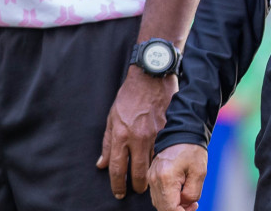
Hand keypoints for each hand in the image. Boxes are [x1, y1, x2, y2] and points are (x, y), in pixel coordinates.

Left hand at [98, 68, 176, 198]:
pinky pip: (163, 151)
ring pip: (153, 164)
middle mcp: (138, 138)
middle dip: (137, 186)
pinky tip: (159, 164)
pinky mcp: (167, 130)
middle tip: (135, 190)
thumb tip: (102, 164)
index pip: (118, 168)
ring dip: (150, 175)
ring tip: (147, 181)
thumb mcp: (112, 118)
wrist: (151, 78)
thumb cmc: (129, 96)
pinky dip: (160, 160)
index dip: (117, 185)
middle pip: (138, 172)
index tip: (118, 192)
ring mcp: (155, 135)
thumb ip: (108, 143)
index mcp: (121, 135)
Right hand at [147, 143, 208, 210]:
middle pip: (162, 207)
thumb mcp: (199, 172)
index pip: (170, 208)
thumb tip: (185, 206)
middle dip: (178, 210)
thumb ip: (192, 193)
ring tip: (188, 198)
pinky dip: (168, 198)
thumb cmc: (192, 150)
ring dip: (173, 205)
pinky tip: (180, 193)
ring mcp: (151, 177)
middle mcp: (154, 179)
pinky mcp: (151, 175)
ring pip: (159, 202)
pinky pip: (158, 194)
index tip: (193, 208)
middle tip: (193, 204)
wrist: (182, 132)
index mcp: (166, 178)